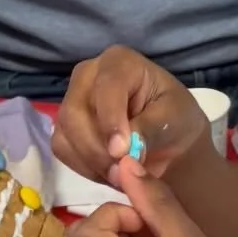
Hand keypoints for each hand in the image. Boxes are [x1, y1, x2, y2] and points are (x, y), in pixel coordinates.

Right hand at [53, 46, 211, 189]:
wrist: (168, 139)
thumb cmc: (174, 118)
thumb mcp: (175, 118)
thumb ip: (151, 128)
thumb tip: (124, 147)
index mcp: (120, 62)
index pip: (106, 86)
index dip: (110, 120)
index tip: (122, 152)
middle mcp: (88, 75)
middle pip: (75, 112)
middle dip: (97, 149)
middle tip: (122, 172)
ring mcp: (72, 100)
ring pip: (65, 134)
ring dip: (91, 162)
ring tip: (121, 174)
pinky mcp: (65, 127)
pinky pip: (62, 150)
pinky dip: (84, 167)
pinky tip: (108, 172)